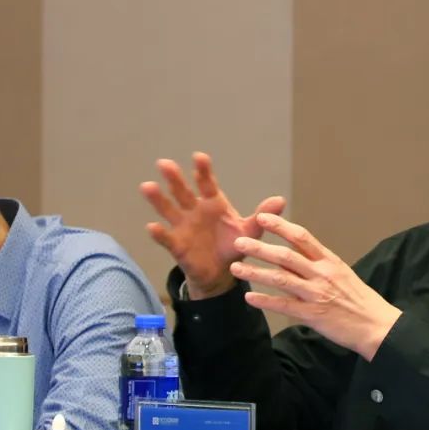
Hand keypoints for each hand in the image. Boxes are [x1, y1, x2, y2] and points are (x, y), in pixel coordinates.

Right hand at [140, 152, 285, 298]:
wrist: (221, 272)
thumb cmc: (233, 245)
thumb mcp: (250, 231)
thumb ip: (262, 216)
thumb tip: (280, 200)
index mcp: (213, 203)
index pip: (207, 183)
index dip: (203, 170)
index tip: (199, 157)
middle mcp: (195, 210)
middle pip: (183, 191)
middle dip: (174, 178)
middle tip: (164, 163)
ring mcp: (183, 226)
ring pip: (168, 209)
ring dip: (158, 199)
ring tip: (147, 186)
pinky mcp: (177, 245)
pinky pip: (166, 238)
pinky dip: (159, 233)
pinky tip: (152, 227)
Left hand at [229, 213, 401, 360]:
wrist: (376, 325)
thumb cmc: (360, 300)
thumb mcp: (342, 274)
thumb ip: (317, 266)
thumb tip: (290, 258)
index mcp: (330, 261)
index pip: (302, 238)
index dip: (280, 226)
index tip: (261, 218)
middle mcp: (322, 274)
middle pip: (286, 256)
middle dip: (260, 247)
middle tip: (239, 242)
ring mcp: (316, 294)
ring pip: (280, 279)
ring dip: (256, 272)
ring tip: (236, 268)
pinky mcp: (313, 315)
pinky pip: (284, 305)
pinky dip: (265, 301)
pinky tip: (249, 298)